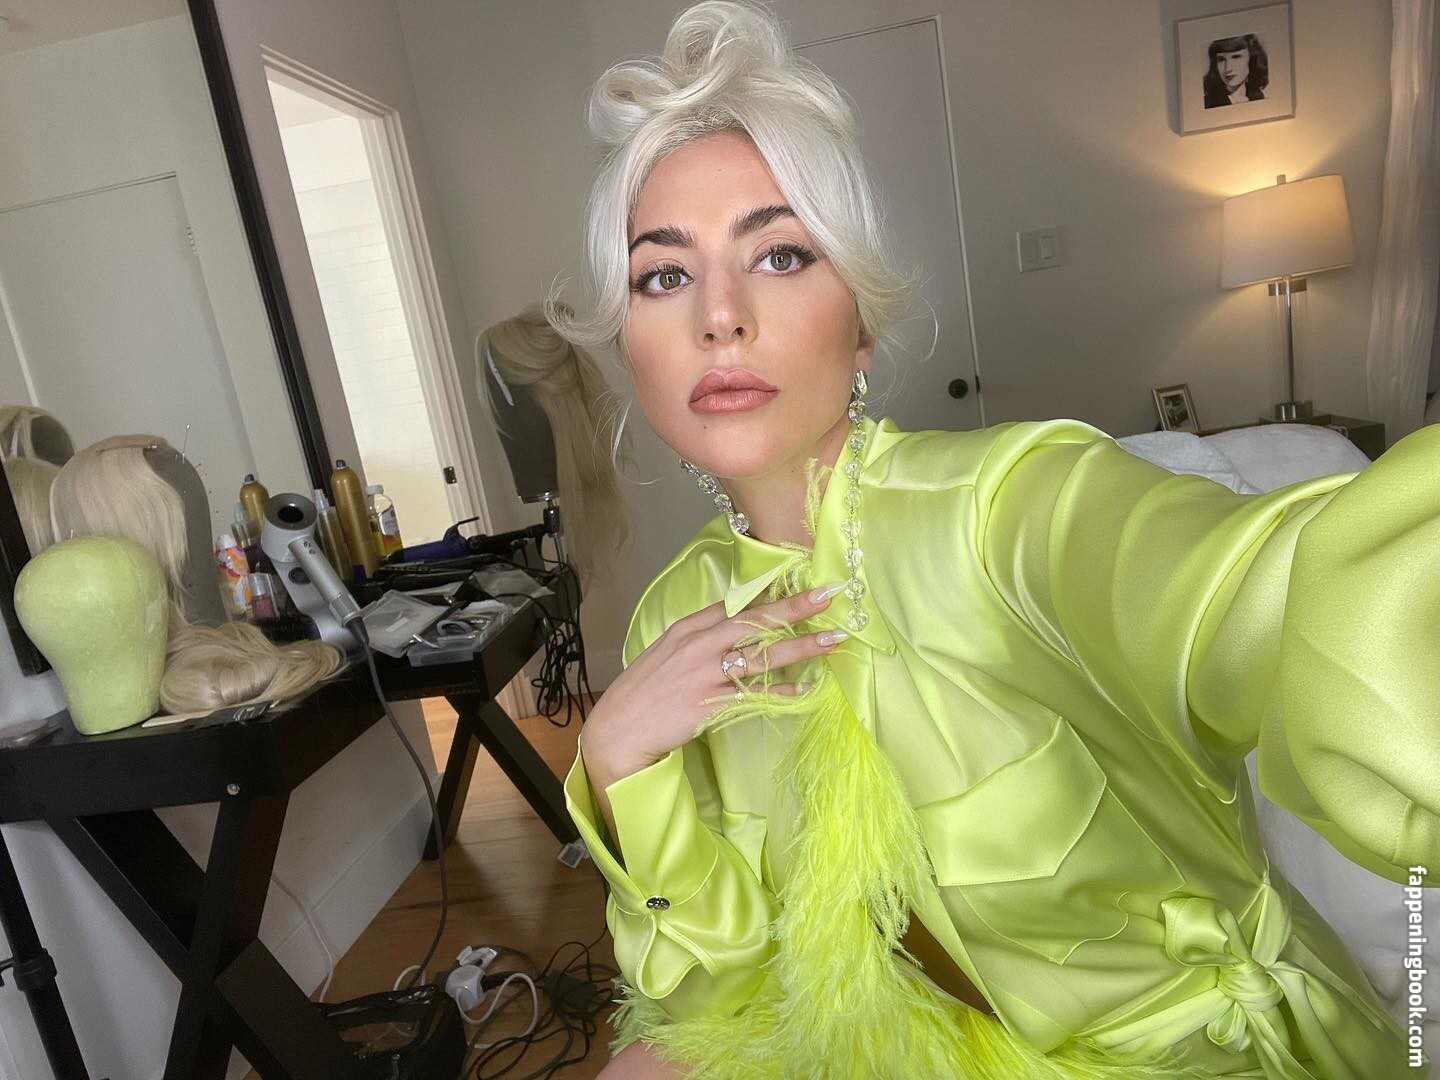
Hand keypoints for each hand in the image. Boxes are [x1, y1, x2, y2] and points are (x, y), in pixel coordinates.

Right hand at [579, 581, 848, 809]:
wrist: (619, 727)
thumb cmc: (644, 690)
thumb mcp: (668, 650)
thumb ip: (700, 635)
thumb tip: (734, 624)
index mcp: (689, 627)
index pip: (736, 603)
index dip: (771, 592)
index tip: (801, 580)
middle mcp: (700, 644)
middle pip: (756, 621)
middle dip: (795, 606)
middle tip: (829, 595)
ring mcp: (706, 674)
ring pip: (763, 655)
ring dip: (801, 646)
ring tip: (833, 639)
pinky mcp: (710, 704)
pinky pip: (754, 695)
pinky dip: (780, 691)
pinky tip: (804, 689)